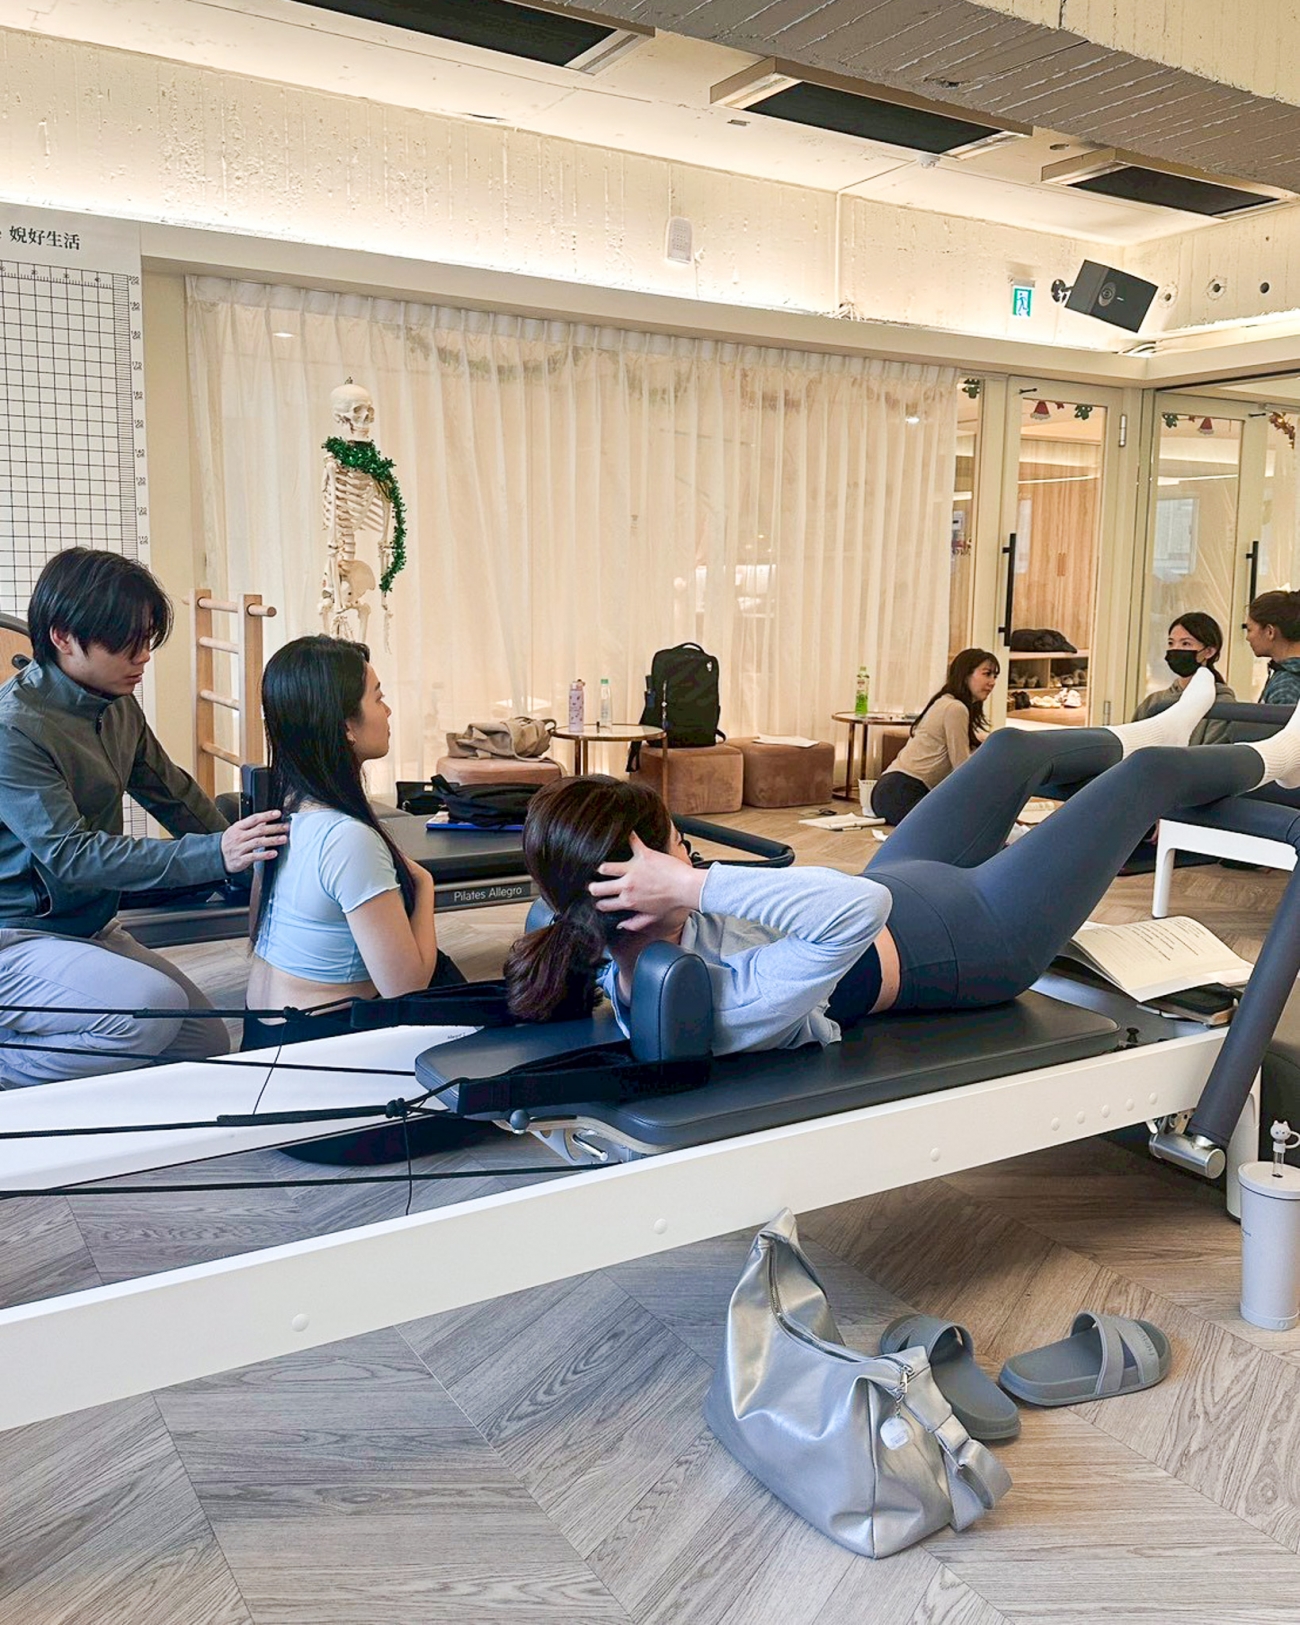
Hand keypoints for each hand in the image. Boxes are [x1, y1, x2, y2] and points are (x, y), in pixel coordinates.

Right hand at [221, 810, 288, 873]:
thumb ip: (251, 826)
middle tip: (286, 827)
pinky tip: (273, 853)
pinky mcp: (241, 859)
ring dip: (272, 840)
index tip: (277, 814)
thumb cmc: (230, 842)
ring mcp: (240, 848)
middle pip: (259, 830)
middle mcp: (239, 837)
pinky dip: (264, 855)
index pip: (254, 819)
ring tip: (283, 839)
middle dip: (274, 828)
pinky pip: (254, 856)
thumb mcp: (237, 831)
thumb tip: (266, 819)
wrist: (217, 857)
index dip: (266, 815)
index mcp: (238, 827)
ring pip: (258, 842)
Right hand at [589, 831, 703, 932]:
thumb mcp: (652, 917)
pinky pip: (632, 842)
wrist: (686, 888)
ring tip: (602, 864)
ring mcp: (633, 869)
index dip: (598, 903)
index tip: (597, 899)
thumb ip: (634, 923)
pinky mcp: (643, 855)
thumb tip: (621, 926)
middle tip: (591, 883)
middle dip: (592, 886)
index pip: (604, 904)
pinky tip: (624, 832)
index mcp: (628, 902)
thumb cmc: (671, 903)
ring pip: (606, 867)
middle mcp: (627, 886)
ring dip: (604, 866)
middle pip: (598, 887)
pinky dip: (628, 836)